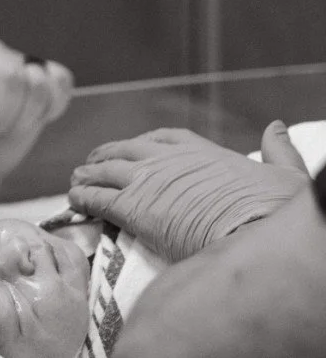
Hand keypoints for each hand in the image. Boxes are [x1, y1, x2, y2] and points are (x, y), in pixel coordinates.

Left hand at [68, 121, 308, 261]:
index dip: (143, 144)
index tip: (133, 149)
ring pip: (105, 172)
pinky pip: (97, 199)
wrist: (255, 230)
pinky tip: (73, 202)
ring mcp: (147, 180)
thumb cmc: (274, 209)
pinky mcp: (133, 208)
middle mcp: (168, 159)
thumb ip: (278, 149)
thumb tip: (278, 127)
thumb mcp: (285, 172)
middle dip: (105, 157)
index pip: (162, 138)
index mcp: (200, 150)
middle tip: (91, 165)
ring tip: (75, 182)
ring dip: (87, 177)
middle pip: (125, 150)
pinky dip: (82, 199)